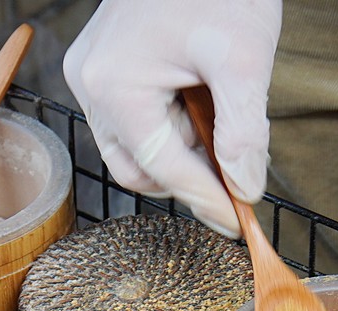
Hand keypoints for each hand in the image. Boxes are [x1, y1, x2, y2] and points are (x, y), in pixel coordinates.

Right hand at [63, 0, 281, 237]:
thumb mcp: (242, 60)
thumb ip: (243, 132)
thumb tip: (245, 189)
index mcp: (115, 86)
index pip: (165, 169)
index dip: (207, 200)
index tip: (240, 223)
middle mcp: (91, 85)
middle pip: (139, 169)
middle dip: (190, 180)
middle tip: (238, 177)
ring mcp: (93, 75)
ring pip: (135, 149)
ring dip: (182, 155)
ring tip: (223, 128)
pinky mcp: (104, 67)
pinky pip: (134, 122)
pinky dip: (172, 130)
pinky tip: (203, 109)